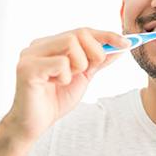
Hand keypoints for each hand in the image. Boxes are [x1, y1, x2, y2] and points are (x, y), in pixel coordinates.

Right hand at [6, 27, 129, 142]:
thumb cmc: (56, 99)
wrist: (35, 124)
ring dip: (79, 65)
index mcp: (51, 44)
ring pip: (71, 43)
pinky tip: (55, 85)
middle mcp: (39, 45)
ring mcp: (30, 54)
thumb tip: (121, 47)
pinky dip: (65, 77)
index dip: (107, 36)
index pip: (83, 31)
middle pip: (79, 33)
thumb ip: (99, 61)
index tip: (127, 43)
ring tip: (67, 79)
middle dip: (95, 52)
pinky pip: (61, 63)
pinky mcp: (27, 68)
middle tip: (88, 70)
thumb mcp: (84, 76)